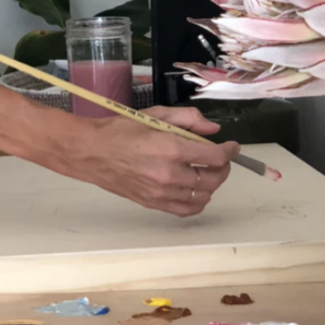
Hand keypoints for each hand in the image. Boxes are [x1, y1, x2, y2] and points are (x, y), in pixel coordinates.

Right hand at [66, 107, 238, 217]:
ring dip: (211, 184)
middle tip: (221, 159)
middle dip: (223, 168)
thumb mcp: (155, 114)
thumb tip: (213, 131)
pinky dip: (198, 202)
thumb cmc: (121, 128)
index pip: (214, 156)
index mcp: (171, 148)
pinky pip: (186, 210)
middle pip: (212, 179)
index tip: (232, 146)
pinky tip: (196, 191)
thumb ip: (188, 119)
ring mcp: (161, 193)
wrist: (92, 151)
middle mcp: (169, 174)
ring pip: (202, 196)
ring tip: (207, 173)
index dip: (229, 151)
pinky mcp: (153, 204)